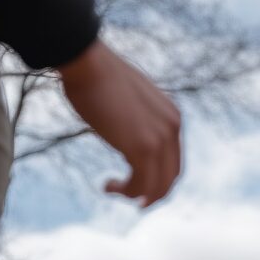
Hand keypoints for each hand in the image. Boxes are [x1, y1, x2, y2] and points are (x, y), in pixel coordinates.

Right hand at [58, 39, 181, 207]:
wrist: (86, 61)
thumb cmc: (96, 74)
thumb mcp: (128, 98)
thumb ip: (137, 118)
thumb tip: (126, 130)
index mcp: (172, 117)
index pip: (173, 159)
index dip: (159, 177)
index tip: (138, 182)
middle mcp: (172, 129)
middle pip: (170, 177)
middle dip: (152, 192)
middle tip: (132, 198)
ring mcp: (160, 140)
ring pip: (157, 186)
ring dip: (136, 195)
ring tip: (113, 189)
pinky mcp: (143, 149)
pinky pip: (142, 185)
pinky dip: (127, 192)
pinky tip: (107, 186)